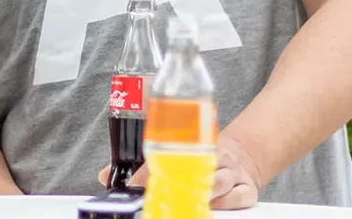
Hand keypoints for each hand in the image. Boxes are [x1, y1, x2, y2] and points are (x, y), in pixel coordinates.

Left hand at [94, 134, 261, 209]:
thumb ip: (142, 166)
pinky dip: (226, 204)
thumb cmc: (201, 156)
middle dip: (178, 185)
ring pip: (218, 184)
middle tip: (162, 197)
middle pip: (195, 169)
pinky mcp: (248, 190)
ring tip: (185, 203)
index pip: (168, 154)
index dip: (149, 172)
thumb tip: (103, 176)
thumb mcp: (175, 151)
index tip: (134, 185)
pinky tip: (211, 208)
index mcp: (192, 143)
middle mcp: (214, 156)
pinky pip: (239, 198)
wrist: (245, 154)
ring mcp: (232, 173)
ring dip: (201, 195)